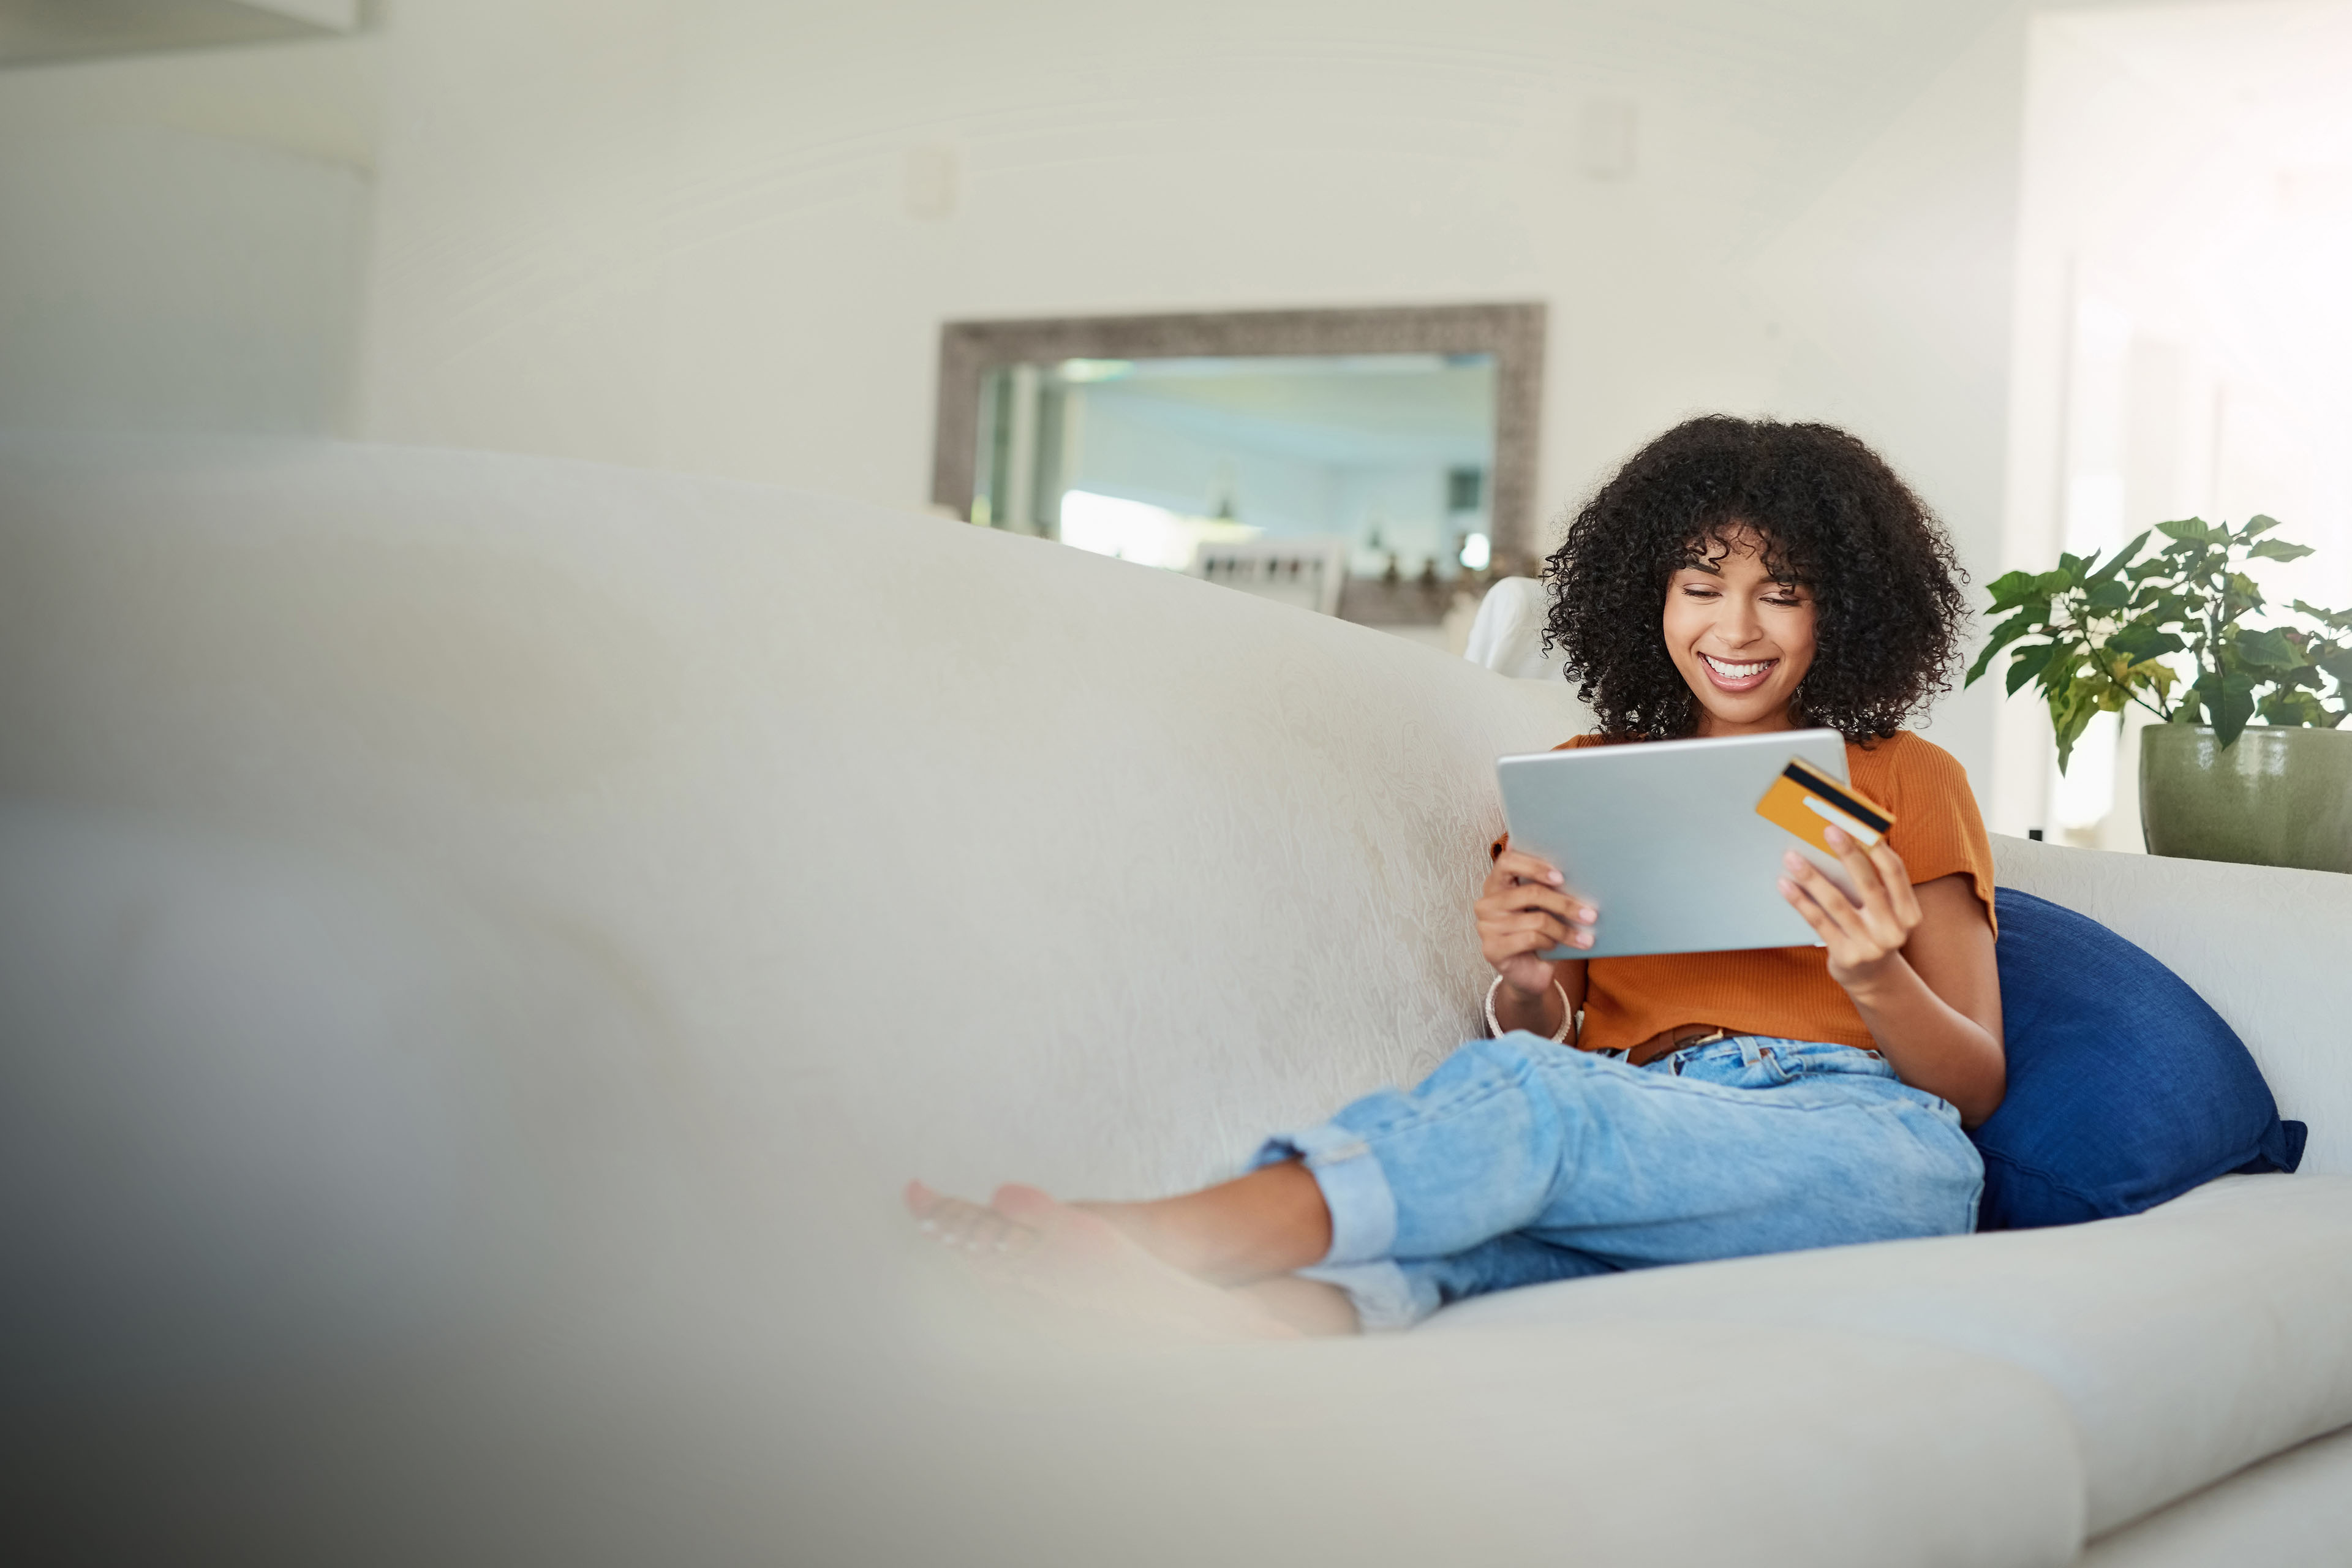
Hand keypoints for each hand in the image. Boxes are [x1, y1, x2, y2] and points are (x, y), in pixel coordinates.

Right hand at [1476, 849, 1595, 999]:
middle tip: (1590, 914)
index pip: (1507, 861)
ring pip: (1537, 919)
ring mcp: (1486, 926)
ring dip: (1565, 930)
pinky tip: (1557, 947)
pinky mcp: (1492, 948)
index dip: (1534, 866)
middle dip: (1564, 904)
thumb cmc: (1538, 934)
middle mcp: (1487, 903)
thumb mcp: (1543, 909)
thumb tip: (1579, 876)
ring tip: (1584, 938)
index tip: (1561, 877)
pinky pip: (1531, 939)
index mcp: (1496, 884)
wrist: (1528, 973)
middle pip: (1530, 893)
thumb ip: (1548, 889)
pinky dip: (1550, 943)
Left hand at [1778, 827, 1921, 996]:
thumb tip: (1847, 840)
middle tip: (1828, 829)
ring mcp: (1870, 946)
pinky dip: (1800, 901)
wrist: (1872, 980)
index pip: (1896, 873)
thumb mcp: (1886, 911)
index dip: (1878, 848)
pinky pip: (1818, 922)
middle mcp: (1893, 931)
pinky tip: (1785, 884)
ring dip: (1812, 876)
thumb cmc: (1875, 931)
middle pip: (1868, 884)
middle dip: (1848, 854)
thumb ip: (1876, 884)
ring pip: (1836, 903)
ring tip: (1792, 856)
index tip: (1859, 824)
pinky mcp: (1845, 956)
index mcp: (1909, 913)